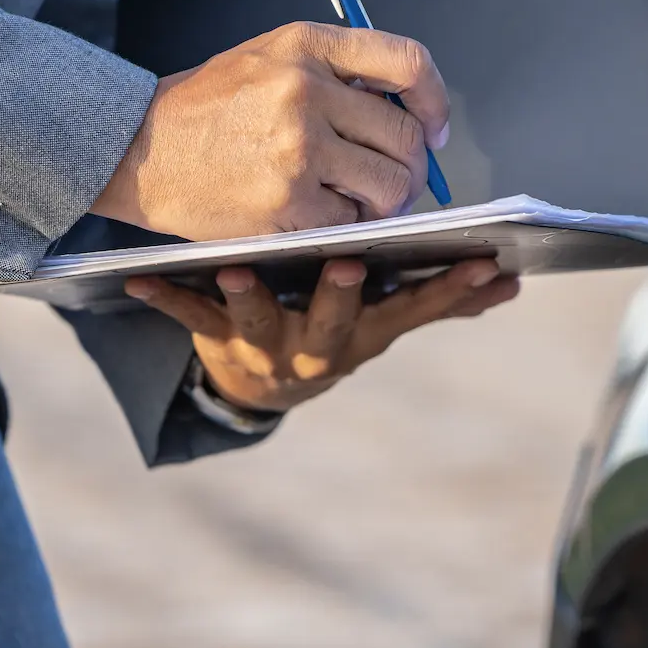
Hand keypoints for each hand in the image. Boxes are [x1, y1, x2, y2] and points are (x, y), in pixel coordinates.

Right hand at [92, 23, 448, 240]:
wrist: (139, 149)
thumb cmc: (208, 108)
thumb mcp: (269, 58)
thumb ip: (336, 72)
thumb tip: (409, 110)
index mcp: (307, 46)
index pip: (407, 62)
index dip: (434, 99)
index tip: (435, 126)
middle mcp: (305, 91)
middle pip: (406, 135)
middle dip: (412, 166)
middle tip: (397, 180)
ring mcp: (297, 149)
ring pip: (390, 185)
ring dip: (388, 201)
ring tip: (363, 201)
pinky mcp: (287, 203)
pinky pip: (352, 221)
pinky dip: (348, 225)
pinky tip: (323, 215)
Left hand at [124, 258, 519, 412]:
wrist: (264, 386)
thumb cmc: (333, 330)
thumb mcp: (388, 322)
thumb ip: (445, 302)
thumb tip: (512, 283)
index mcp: (366, 333)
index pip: (416, 309)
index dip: (451, 289)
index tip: (483, 261)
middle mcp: (320, 346)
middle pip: (333, 321)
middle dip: (340, 296)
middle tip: (347, 264)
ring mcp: (267, 345)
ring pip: (258, 321)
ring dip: (248, 298)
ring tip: (236, 269)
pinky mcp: (218, 338)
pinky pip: (188, 319)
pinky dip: (164, 299)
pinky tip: (135, 281)